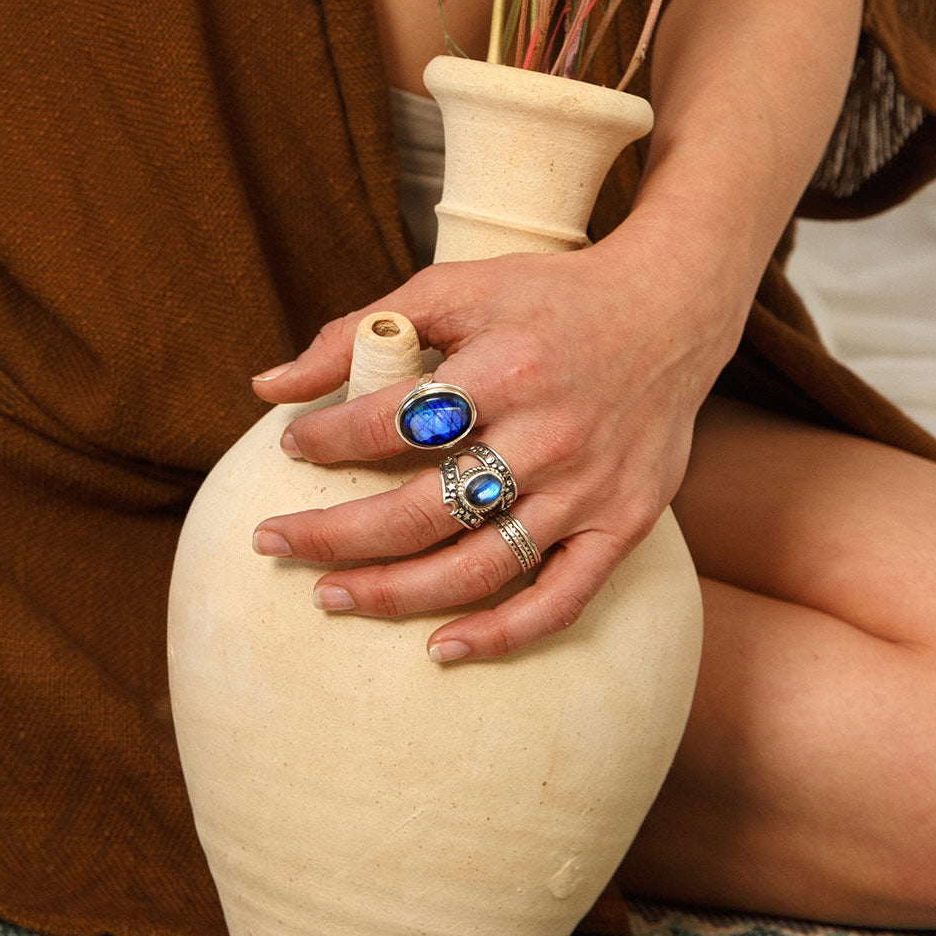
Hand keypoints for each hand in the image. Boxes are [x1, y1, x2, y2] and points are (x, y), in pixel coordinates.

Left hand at [251, 217, 735, 660]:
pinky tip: (442, 648)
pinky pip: (562, 599)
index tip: (292, 446)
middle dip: (333, 535)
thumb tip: (266, 387)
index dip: (328, 439)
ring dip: (394, 593)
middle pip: (421, 510)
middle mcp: (548, 435)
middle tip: (272, 542)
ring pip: (478, 566)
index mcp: (504, 369)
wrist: (669, 310)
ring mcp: (588, 490)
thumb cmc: (551, 298)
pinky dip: (503, 634)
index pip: (391, 420)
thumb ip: (360, 329)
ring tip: (328, 597)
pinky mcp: (622, 524)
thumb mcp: (457, 286)